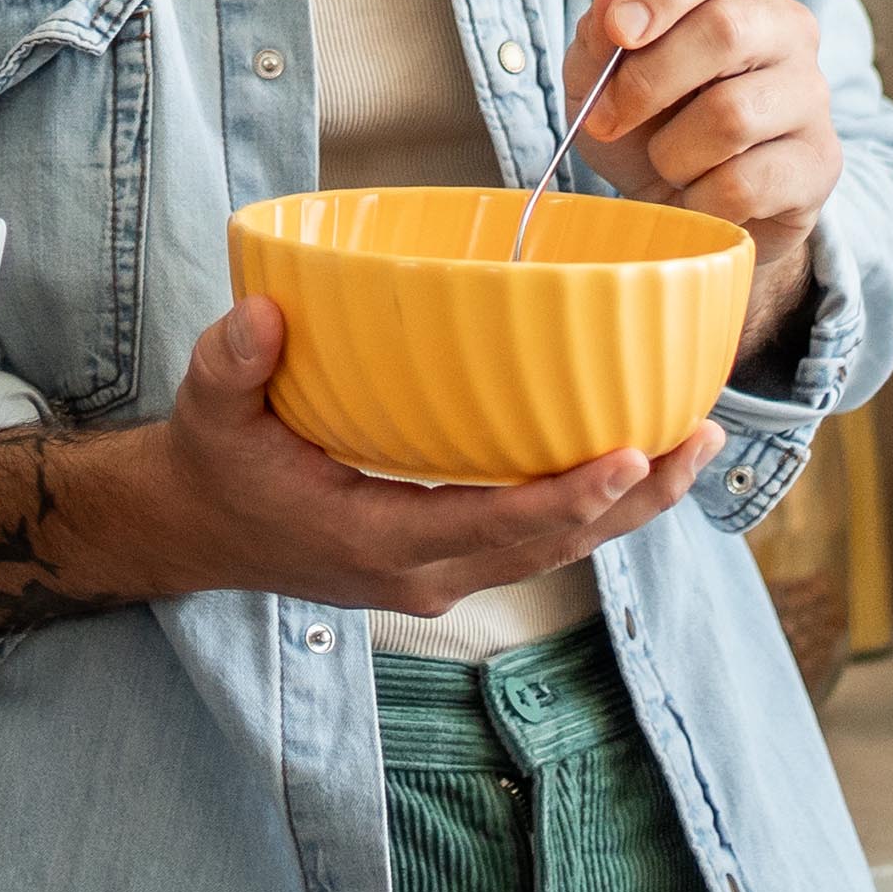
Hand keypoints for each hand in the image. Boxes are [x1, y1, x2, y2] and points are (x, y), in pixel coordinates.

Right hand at [147, 298, 720, 613]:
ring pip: (555, 553)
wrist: (195, 529)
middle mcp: (420, 573)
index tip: (630, 453)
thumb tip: (267, 315)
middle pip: (554, 549)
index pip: (494, 527)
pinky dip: (588, 508)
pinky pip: (532, 543)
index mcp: (373, 539)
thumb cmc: (212, 464)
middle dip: (634, 502)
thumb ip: (232, 361)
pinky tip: (628, 462)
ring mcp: (436, 576)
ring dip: (627, 508)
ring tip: (691, 446)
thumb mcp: (207, 407)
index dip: (570, 497)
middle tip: (697, 439)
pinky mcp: (443, 562)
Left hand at [562, 0, 841, 321]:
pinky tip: (698, 195)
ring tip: (666, 161)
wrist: (686, 207)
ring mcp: (812, 93)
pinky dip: (699, 197)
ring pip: (732, 114)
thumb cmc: (643, 122)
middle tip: (604, 119)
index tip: (619, 31)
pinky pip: (746, 182)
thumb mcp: (597, 76)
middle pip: (725, 31)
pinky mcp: (821, 161)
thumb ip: (597, 36)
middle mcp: (786, 26)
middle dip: (646, 83)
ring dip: (670, 151)